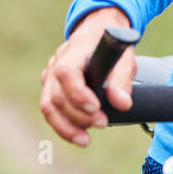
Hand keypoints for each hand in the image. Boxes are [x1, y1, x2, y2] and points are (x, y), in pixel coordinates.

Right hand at [39, 6, 135, 146]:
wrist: (96, 33)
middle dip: (79, 115)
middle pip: (57, 94)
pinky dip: (62, 126)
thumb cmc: (110, 45)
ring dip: (66, 126)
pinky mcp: (49, 87)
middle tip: (103, 123)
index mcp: (75, 49)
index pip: (67, 72)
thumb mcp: (124, 56)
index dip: (78, 93)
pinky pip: (49, 110)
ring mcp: (50, 75)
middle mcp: (56, 62)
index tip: (96, 108)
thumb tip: (122, 104)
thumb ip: (123, 79)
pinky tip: (78, 136)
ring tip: (86, 140)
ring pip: (48, 105)